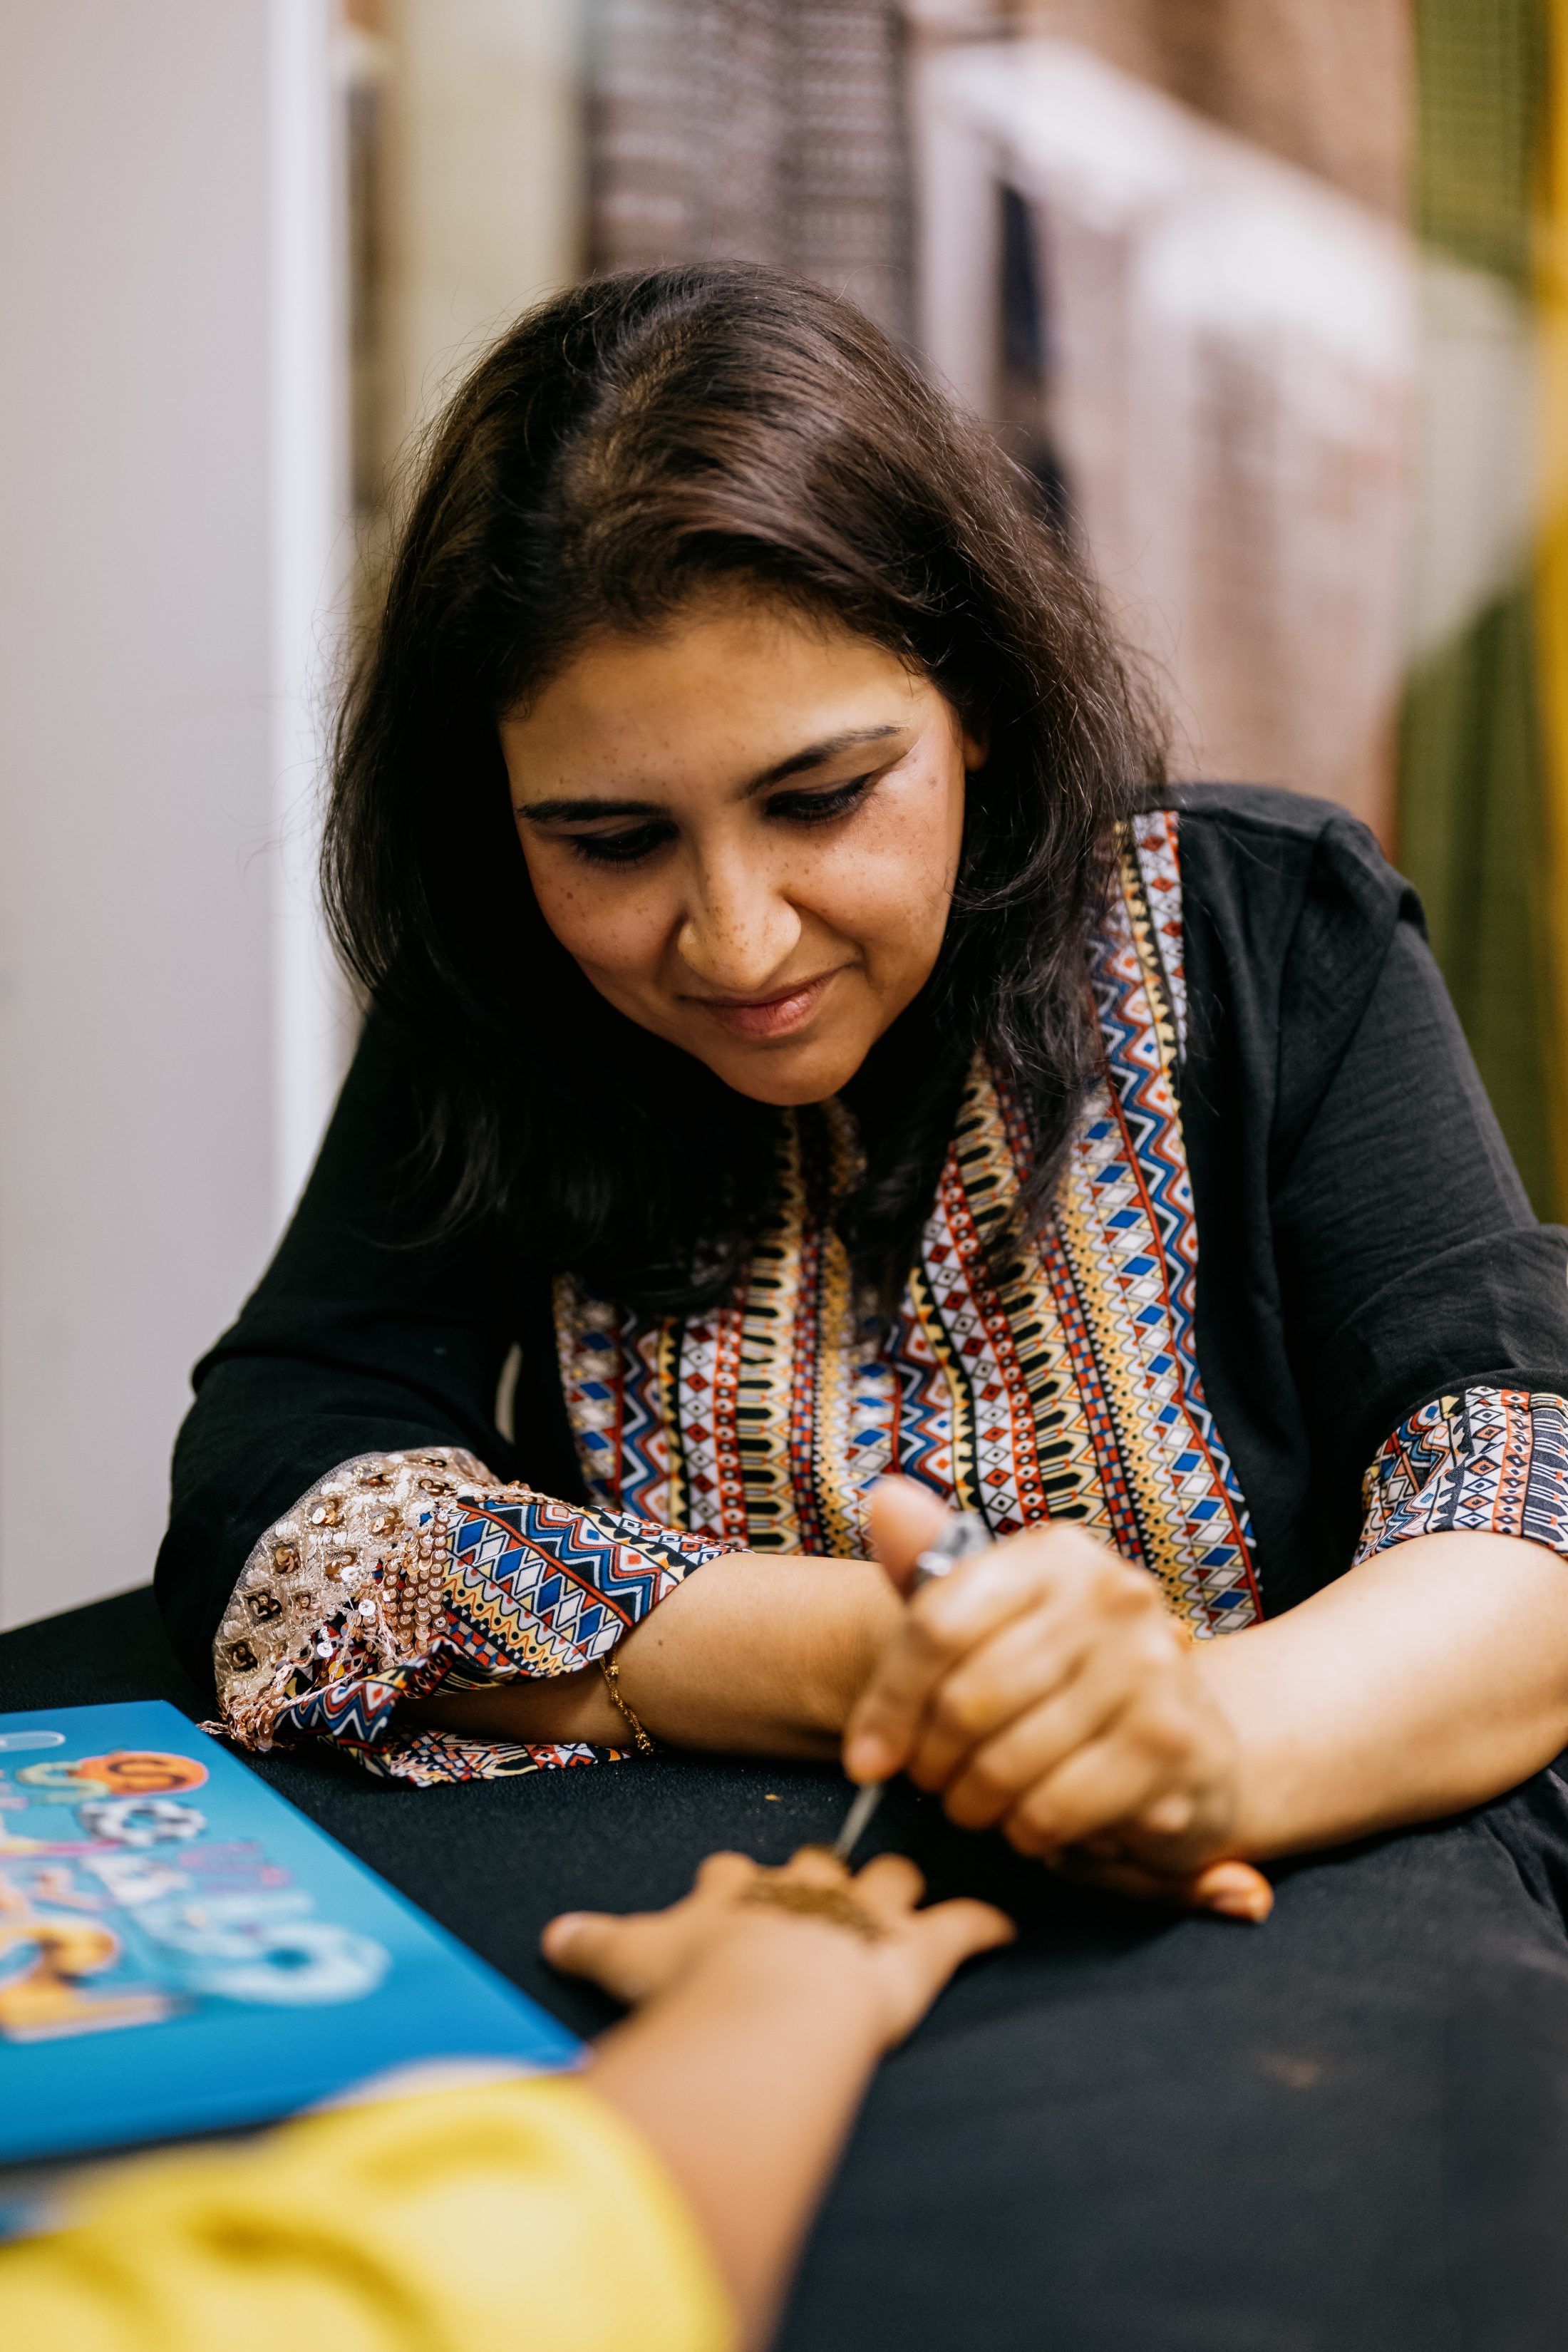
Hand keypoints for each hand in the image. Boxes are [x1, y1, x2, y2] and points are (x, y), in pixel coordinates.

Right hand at [543, 1844, 1014, 2048]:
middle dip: (822, 1869)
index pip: (730, 1869)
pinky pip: (963, 1928)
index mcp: (733, 1891)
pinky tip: (1006, 1925)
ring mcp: (863, 1915)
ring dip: (897, 1885)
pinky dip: (986, 1926)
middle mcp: (801, 1887)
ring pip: (888, 1877)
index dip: (731, 1878)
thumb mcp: (628, 1960)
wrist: (769, 1996)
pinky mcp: (918, 1951)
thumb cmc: (696, 1981)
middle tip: (826, 1879)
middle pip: (816, 1860)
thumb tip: (549, 1935)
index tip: (728, 1881)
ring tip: (907, 1885)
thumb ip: (592, 1944)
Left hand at [842, 1480, 1271, 1921]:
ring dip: (973, 1803)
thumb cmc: (1068, 1679)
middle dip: (931, 1761)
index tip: (865, 1758)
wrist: (1187, 1746)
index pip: (937, 1626)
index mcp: (1057, 1555)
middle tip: (933, 1783)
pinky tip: (1032, 1824)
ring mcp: (1151, 1668)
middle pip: (967, 1699)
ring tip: (976, 1803)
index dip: (888, 1702)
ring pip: (1005, 1762)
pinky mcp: (1172, 1745)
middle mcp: (1113, 1596)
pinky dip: (1026, 1831)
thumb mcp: (997, 1619)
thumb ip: (931, 1571)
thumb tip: (884, 1499)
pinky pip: (1053, 1808)